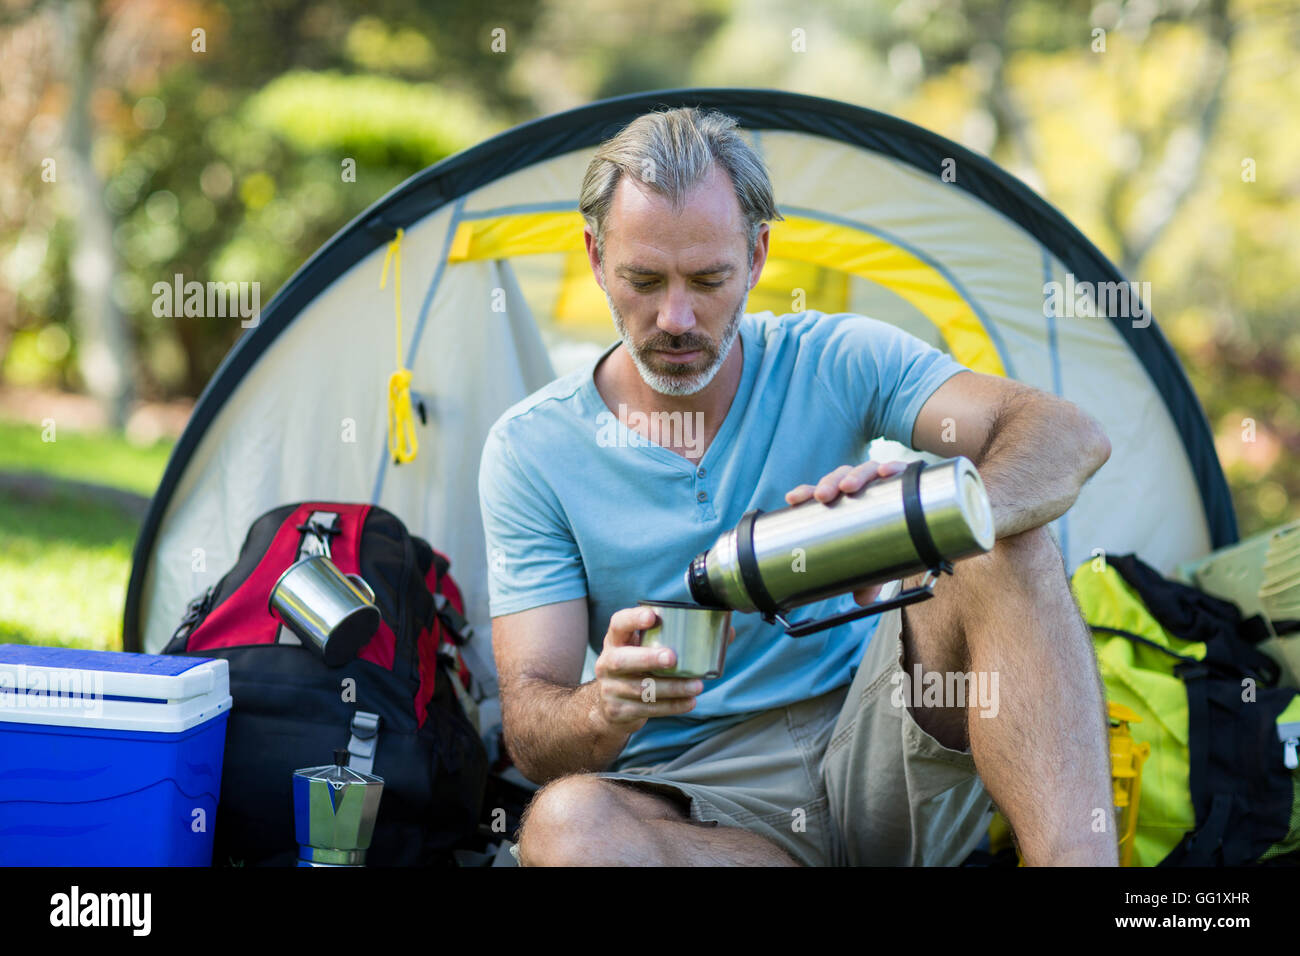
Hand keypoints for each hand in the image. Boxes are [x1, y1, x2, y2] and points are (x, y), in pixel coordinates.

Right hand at [592, 606, 734, 731]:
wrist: (608, 707)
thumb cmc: (638, 668)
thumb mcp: (646, 650)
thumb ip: (678, 638)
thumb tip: (727, 632)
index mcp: (616, 641)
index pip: (618, 624)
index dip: (633, 619)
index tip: (652, 616)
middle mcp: (608, 663)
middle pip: (623, 660)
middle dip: (648, 658)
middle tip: (673, 658)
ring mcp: (611, 689)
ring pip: (641, 689)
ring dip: (671, 688)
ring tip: (696, 686)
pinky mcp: (619, 711)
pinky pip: (647, 709)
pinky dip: (671, 706)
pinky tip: (689, 702)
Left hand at [782, 459, 909, 606]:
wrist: (925, 525)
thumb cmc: (887, 540)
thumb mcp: (875, 563)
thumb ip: (867, 579)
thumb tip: (861, 600)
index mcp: (841, 501)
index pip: (818, 493)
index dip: (804, 493)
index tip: (793, 499)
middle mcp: (858, 487)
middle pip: (838, 478)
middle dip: (828, 484)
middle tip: (823, 497)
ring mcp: (880, 480)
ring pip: (863, 470)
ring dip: (855, 476)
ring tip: (849, 487)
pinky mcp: (904, 478)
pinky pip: (897, 469)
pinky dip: (892, 467)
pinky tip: (887, 472)